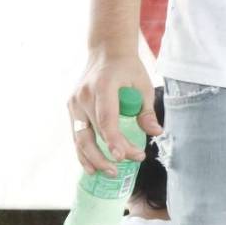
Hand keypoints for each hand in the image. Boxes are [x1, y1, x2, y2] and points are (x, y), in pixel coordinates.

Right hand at [67, 49, 159, 176]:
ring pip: (79, 138)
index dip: (114, 140)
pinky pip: (75, 134)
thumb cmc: (128, 69)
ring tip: (107, 173)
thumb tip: (155, 133)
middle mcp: (84, 95)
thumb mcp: (143, 85)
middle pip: (91, 133)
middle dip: (105, 155)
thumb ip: (146, 110)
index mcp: (103, 86)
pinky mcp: (70, 107)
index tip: (125, 157)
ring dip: (91, 159)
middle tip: (120, 171)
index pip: (106, 119)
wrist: (106, 51)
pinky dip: (82, 151)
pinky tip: (91, 166)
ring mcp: (73, 102)